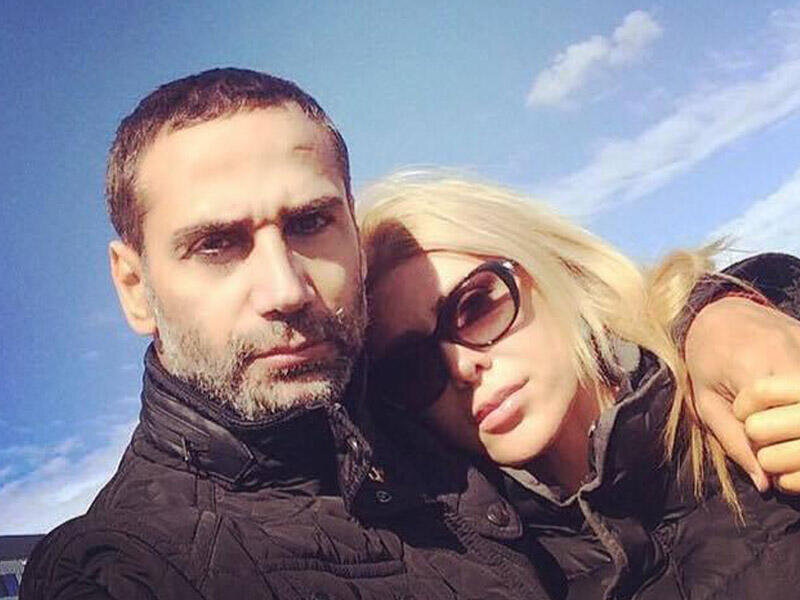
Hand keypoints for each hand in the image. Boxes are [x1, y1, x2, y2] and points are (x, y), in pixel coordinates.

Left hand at [685, 296, 799, 492]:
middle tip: (772, 433)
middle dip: (791, 434)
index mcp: (752, 367)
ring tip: (780, 415)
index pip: (774, 424)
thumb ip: (733, 440)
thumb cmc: (704, 358)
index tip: (751, 431)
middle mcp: (788, 353)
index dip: (763, 438)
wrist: (716, 312)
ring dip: (798, 416)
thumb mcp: (706, 400)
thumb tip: (766, 483)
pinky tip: (789, 403)